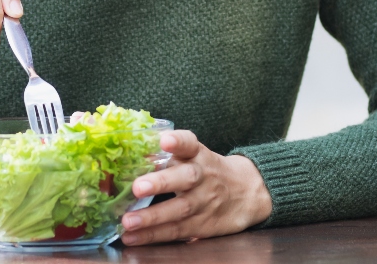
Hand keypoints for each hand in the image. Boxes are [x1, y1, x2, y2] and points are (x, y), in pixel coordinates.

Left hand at [120, 131, 271, 245]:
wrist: (248, 192)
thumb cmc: (208, 170)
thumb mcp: (194, 155)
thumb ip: (168, 155)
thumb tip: (130, 154)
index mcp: (198, 155)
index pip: (190, 143)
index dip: (178, 141)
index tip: (165, 140)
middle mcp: (202, 177)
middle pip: (185, 178)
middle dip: (161, 182)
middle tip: (137, 187)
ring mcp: (204, 202)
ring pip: (180, 209)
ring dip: (152, 217)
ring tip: (128, 221)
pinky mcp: (202, 225)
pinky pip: (176, 230)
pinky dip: (153, 235)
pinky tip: (132, 237)